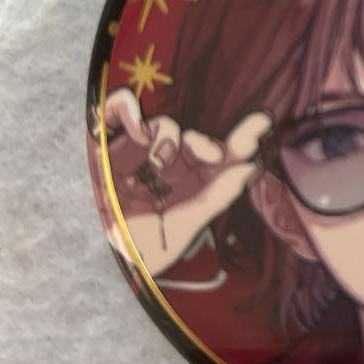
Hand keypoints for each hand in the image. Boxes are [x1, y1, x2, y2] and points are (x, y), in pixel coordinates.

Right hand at [98, 87, 270, 276]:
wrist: (100, 256)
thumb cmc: (143, 249)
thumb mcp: (180, 232)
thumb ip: (212, 199)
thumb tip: (248, 169)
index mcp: (192, 183)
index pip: (222, 158)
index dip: (242, 140)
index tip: (262, 126)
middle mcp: (169, 164)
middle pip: (195, 141)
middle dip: (205, 144)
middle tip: (212, 155)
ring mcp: (139, 152)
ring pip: (164, 126)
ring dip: (168, 138)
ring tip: (158, 163)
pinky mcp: (109, 144)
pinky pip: (118, 110)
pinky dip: (125, 108)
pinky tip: (135, 126)